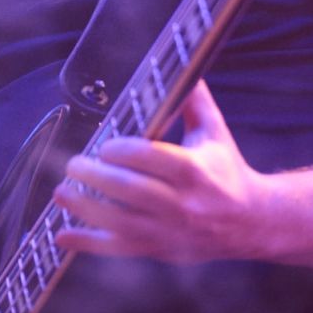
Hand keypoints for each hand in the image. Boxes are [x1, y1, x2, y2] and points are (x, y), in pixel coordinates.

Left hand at [54, 80, 268, 263]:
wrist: (250, 222)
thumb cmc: (226, 170)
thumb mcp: (215, 132)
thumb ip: (194, 100)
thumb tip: (180, 62)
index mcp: (196, 171)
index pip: (155, 159)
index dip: (125, 152)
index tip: (106, 145)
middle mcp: (183, 204)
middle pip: (133, 192)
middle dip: (98, 178)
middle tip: (74, 163)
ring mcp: (169, 231)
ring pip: (121, 224)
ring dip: (86, 209)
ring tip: (61, 191)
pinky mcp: (159, 249)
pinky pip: (119, 250)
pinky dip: (88, 244)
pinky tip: (63, 234)